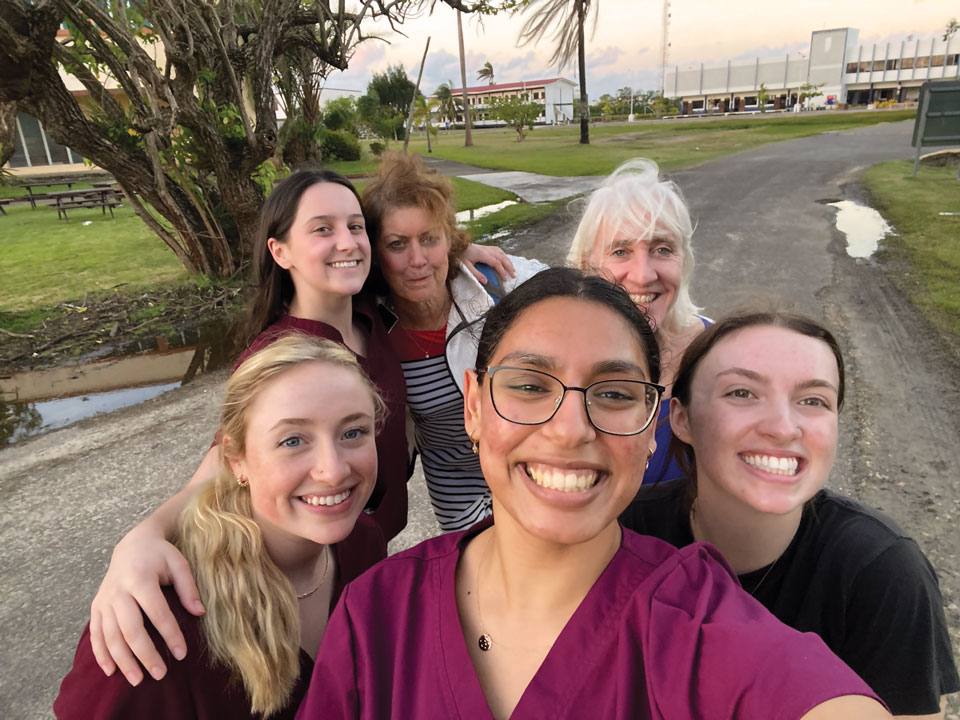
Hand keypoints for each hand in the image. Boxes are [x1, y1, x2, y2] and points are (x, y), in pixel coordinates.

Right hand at [89, 528, 203, 685]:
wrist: (132, 544)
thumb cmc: (160, 555)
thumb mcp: (179, 563)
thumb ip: (188, 588)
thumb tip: (199, 613)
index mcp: (141, 579)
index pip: (157, 612)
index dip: (170, 635)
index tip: (182, 654)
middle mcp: (119, 591)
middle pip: (131, 629)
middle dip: (145, 655)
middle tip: (160, 675)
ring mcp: (104, 600)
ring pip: (111, 636)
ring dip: (123, 661)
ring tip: (137, 680)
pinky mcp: (96, 607)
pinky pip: (96, 634)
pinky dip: (102, 654)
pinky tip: (111, 671)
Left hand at [462, 243, 515, 284]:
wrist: (457, 245)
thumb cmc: (460, 256)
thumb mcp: (466, 266)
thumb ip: (476, 274)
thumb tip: (486, 281)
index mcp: (483, 254)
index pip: (496, 263)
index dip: (502, 271)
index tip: (505, 279)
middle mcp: (487, 250)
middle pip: (502, 258)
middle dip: (509, 267)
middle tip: (513, 275)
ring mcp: (487, 247)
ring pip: (501, 253)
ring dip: (508, 261)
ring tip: (512, 269)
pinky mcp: (486, 247)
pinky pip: (498, 250)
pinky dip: (504, 255)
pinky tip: (506, 260)